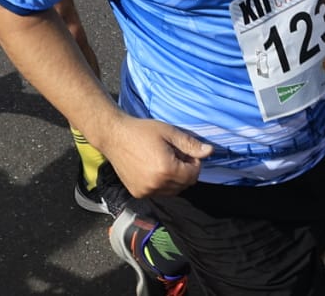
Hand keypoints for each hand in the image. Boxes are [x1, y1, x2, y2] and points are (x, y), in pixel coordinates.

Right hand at [97, 114, 211, 196]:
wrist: (114, 136)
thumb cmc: (142, 131)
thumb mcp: (169, 132)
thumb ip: (190, 144)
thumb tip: (210, 151)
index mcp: (166, 170)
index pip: (193, 175)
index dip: (194, 163)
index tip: (186, 152)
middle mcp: (157, 184)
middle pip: (184, 185)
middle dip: (185, 171)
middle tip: (175, 154)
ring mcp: (146, 191)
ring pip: (172, 191)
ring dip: (174, 179)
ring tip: (164, 161)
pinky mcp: (138, 193)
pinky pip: (158, 192)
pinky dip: (161, 184)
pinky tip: (153, 168)